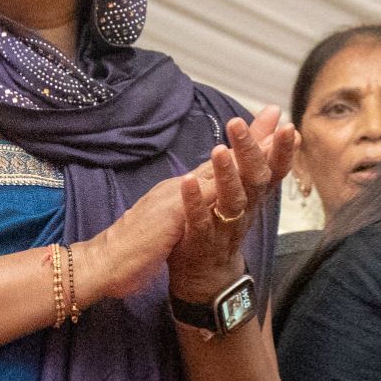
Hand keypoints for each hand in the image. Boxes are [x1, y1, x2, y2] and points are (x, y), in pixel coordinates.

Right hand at [72, 106, 295, 306]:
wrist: (101, 263)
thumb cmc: (134, 244)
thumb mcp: (167, 218)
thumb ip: (184, 202)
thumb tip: (201, 189)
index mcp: (181, 191)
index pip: (218, 164)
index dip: (246, 146)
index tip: (273, 127)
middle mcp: (179, 189)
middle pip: (220, 161)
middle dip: (251, 141)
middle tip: (278, 118)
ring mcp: (172, 202)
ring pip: (210, 175)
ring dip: (235, 156)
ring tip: (260, 140)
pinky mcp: (165, 221)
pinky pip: (188, 205)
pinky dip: (204, 191)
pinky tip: (221, 180)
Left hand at [167, 107, 296, 300]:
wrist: (208, 273)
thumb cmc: (226, 220)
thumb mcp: (245, 182)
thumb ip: (259, 148)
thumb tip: (276, 113)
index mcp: (255, 193)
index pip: (275, 169)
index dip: (283, 150)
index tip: (288, 127)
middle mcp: (246, 208)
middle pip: (255, 180)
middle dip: (250, 152)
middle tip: (237, 124)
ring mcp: (225, 226)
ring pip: (232, 200)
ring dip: (226, 175)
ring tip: (218, 151)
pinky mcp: (203, 240)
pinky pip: (201, 220)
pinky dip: (194, 201)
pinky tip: (187, 181)